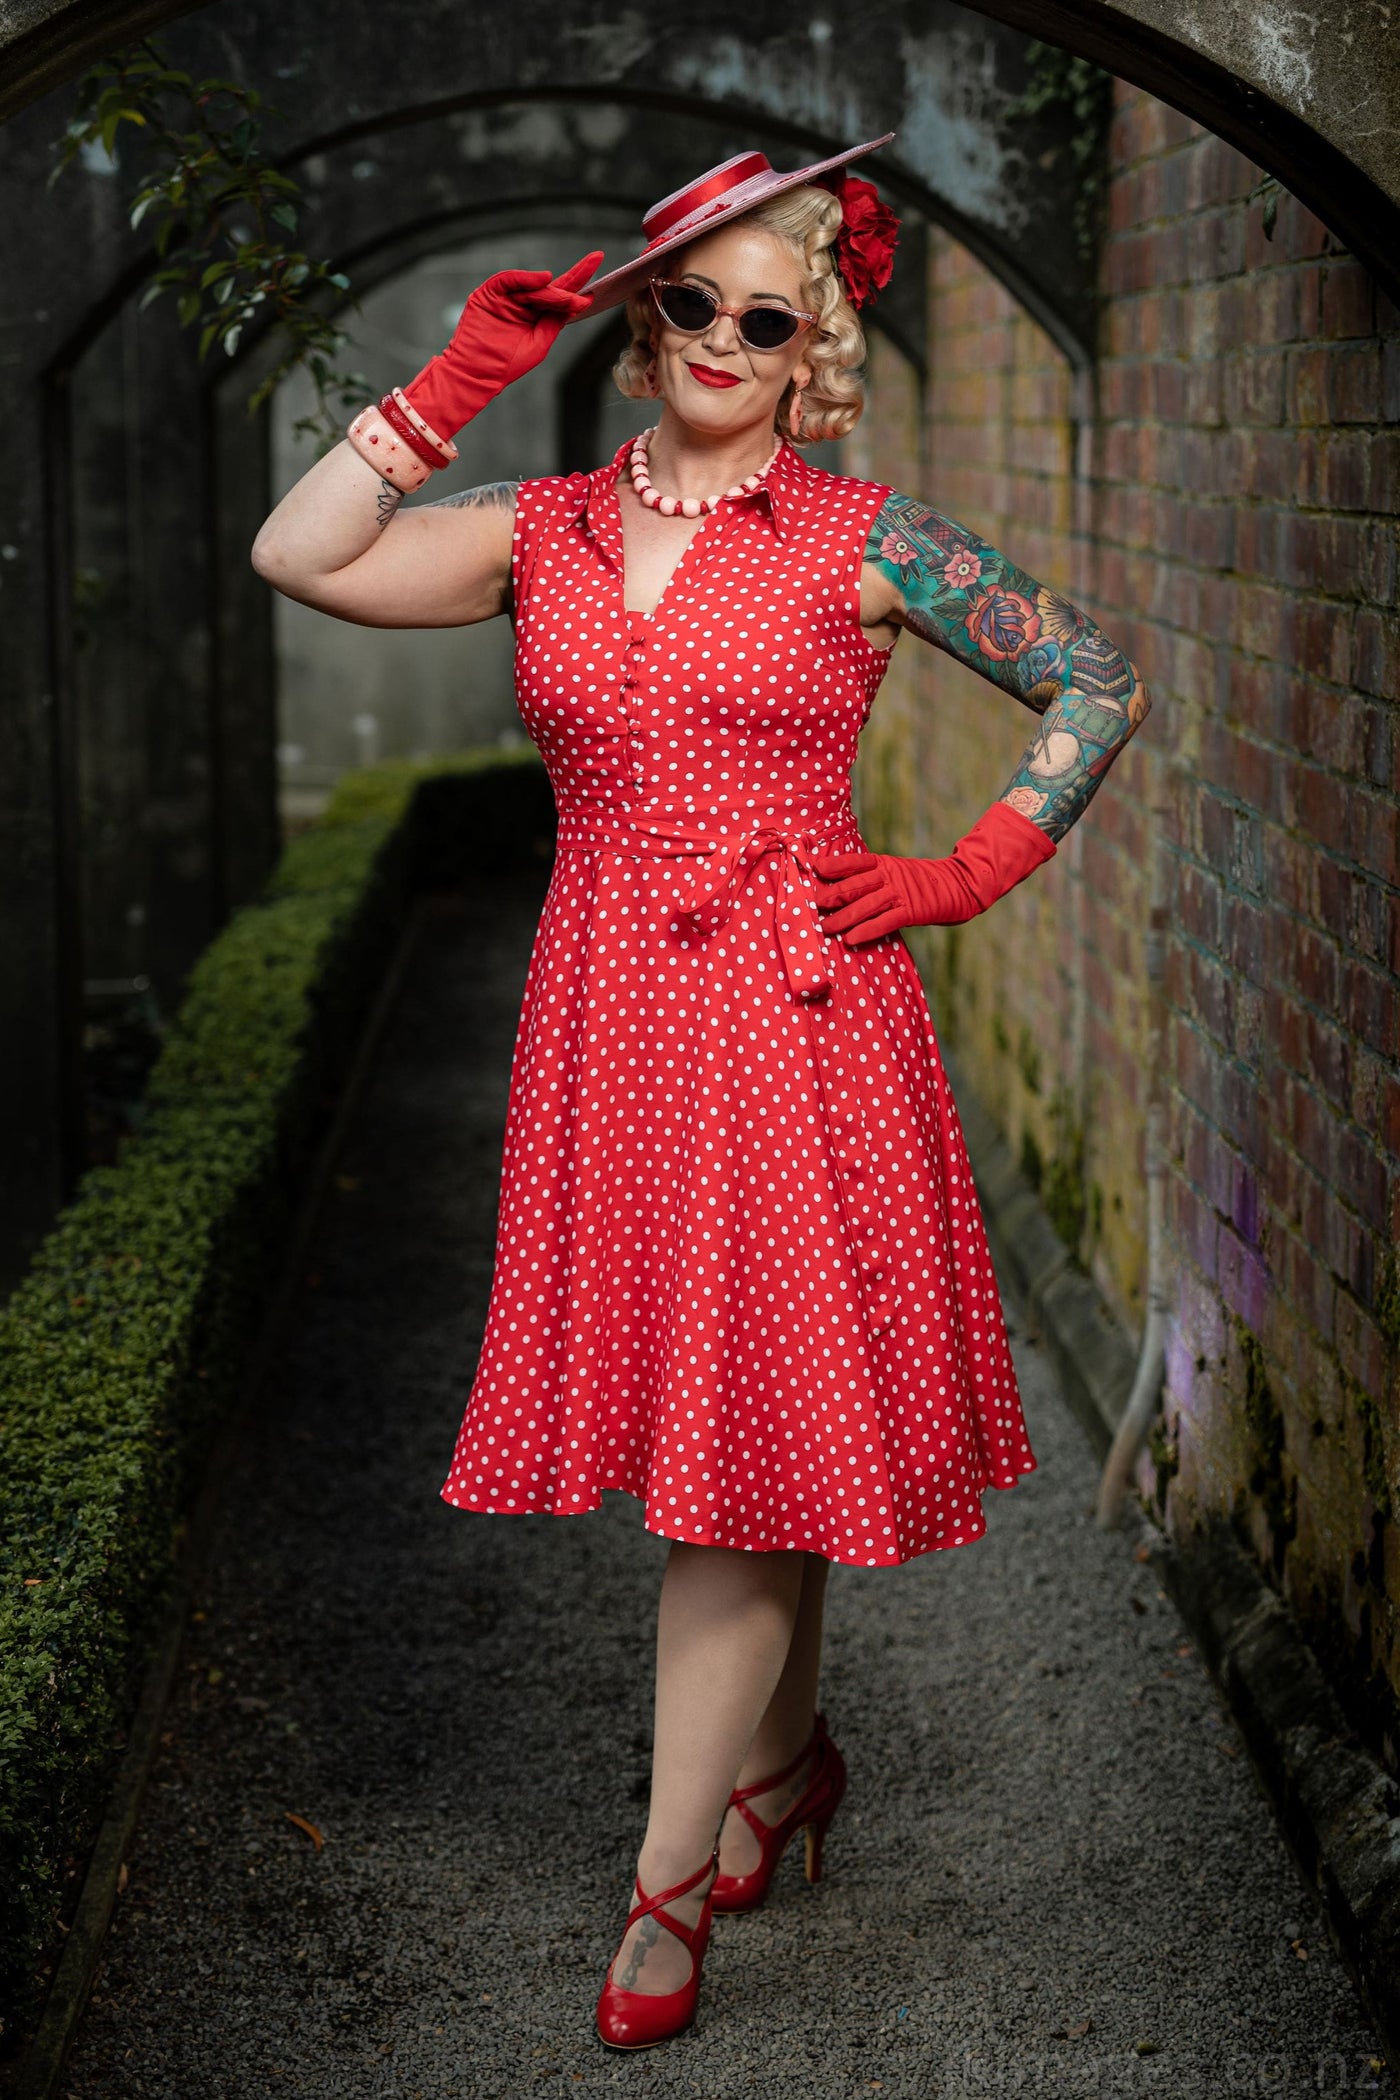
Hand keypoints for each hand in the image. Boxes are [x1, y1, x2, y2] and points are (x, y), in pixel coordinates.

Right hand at [401, 250, 601, 441]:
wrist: (477, 374)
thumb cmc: (507, 364)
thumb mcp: (539, 342)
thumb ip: (555, 320)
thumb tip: (574, 298)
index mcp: (536, 315)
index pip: (561, 295)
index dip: (579, 281)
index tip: (598, 264)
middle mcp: (522, 303)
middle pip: (551, 286)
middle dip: (574, 276)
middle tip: (594, 262)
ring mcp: (505, 297)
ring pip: (532, 286)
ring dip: (553, 289)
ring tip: (570, 294)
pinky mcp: (488, 295)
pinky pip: (509, 280)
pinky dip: (526, 278)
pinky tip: (544, 279)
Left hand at [809, 801, 1056, 944]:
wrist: (963, 885)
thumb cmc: (925, 883)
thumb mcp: (898, 873)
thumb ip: (874, 880)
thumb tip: (844, 891)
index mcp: (884, 864)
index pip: (854, 862)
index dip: (833, 864)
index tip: (812, 867)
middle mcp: (889, 876)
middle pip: (853, 884)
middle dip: (829, 895)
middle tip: (808, 905)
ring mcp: (900, 892)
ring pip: (865, 905)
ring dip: (842, 918)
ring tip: (823, 929)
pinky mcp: (912, 911)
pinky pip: (885, 922)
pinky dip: (867, 931)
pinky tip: (852, 939)